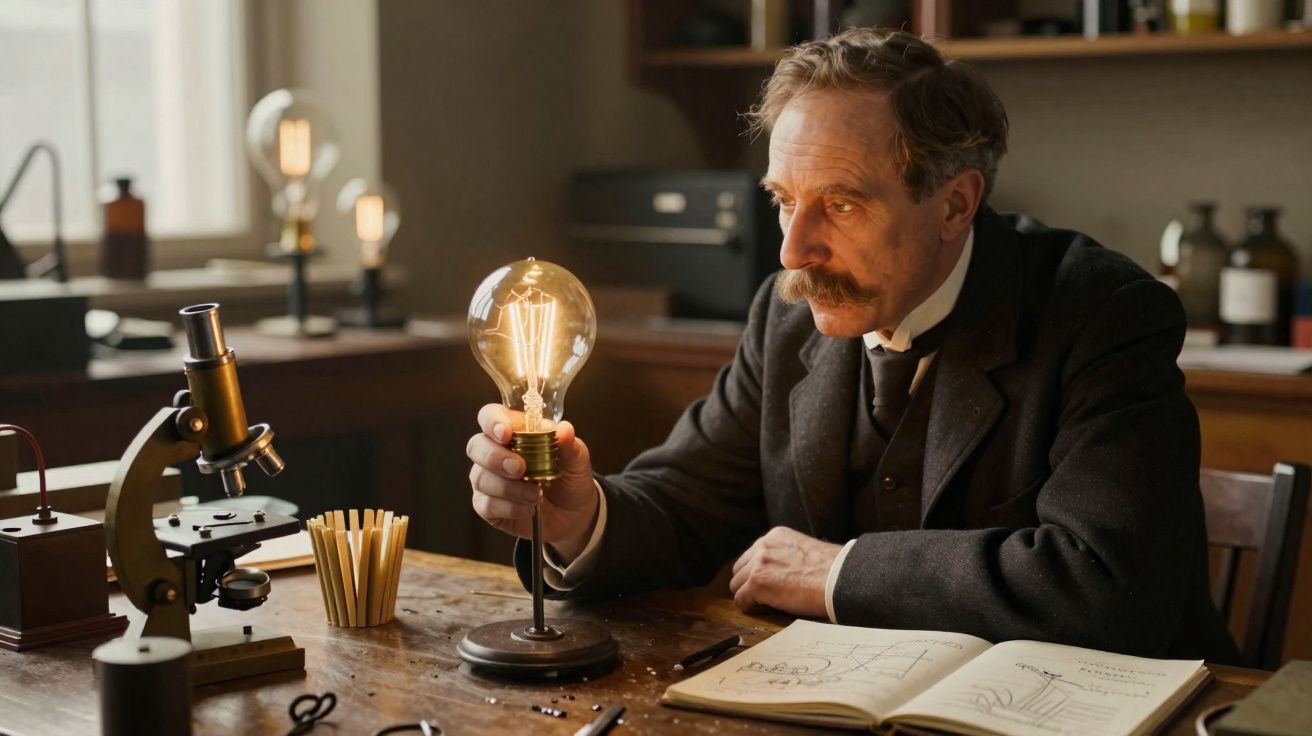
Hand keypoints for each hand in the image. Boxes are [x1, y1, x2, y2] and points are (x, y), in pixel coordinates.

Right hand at [466, 404, 598, 562]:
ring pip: (480, 478)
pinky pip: (485, 505)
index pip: (490, 415)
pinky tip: (528, 509)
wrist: (574, 513)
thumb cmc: (570, 478)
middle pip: (476, 446)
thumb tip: (564, 429)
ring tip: (536, 495)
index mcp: (514, 432)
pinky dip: (509, 508)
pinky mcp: (487, 506)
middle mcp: (495, 453)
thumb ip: (569, 444)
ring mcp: (488, 480)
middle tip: (520, 469)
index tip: (505, 433)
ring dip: (510, 488)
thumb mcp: (576, 460)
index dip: (491, 421)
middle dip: (495, 457)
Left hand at [729, 526, 841, 618]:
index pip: (752, 556)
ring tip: (771, 604)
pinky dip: (752, 608)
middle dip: (750, 584)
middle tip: (768, 597)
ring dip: (750, 597)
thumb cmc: (832, 571)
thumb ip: (785, 556)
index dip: (760, 574)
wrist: (840, 579)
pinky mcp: (757, 583)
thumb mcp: (804, 551)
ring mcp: (758, 563)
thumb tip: (777, 573)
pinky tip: (770, 609)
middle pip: (739, 570)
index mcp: (776, 536)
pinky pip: (741, 601)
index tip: (773, 585)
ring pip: (737, 586)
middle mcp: (763, 545)